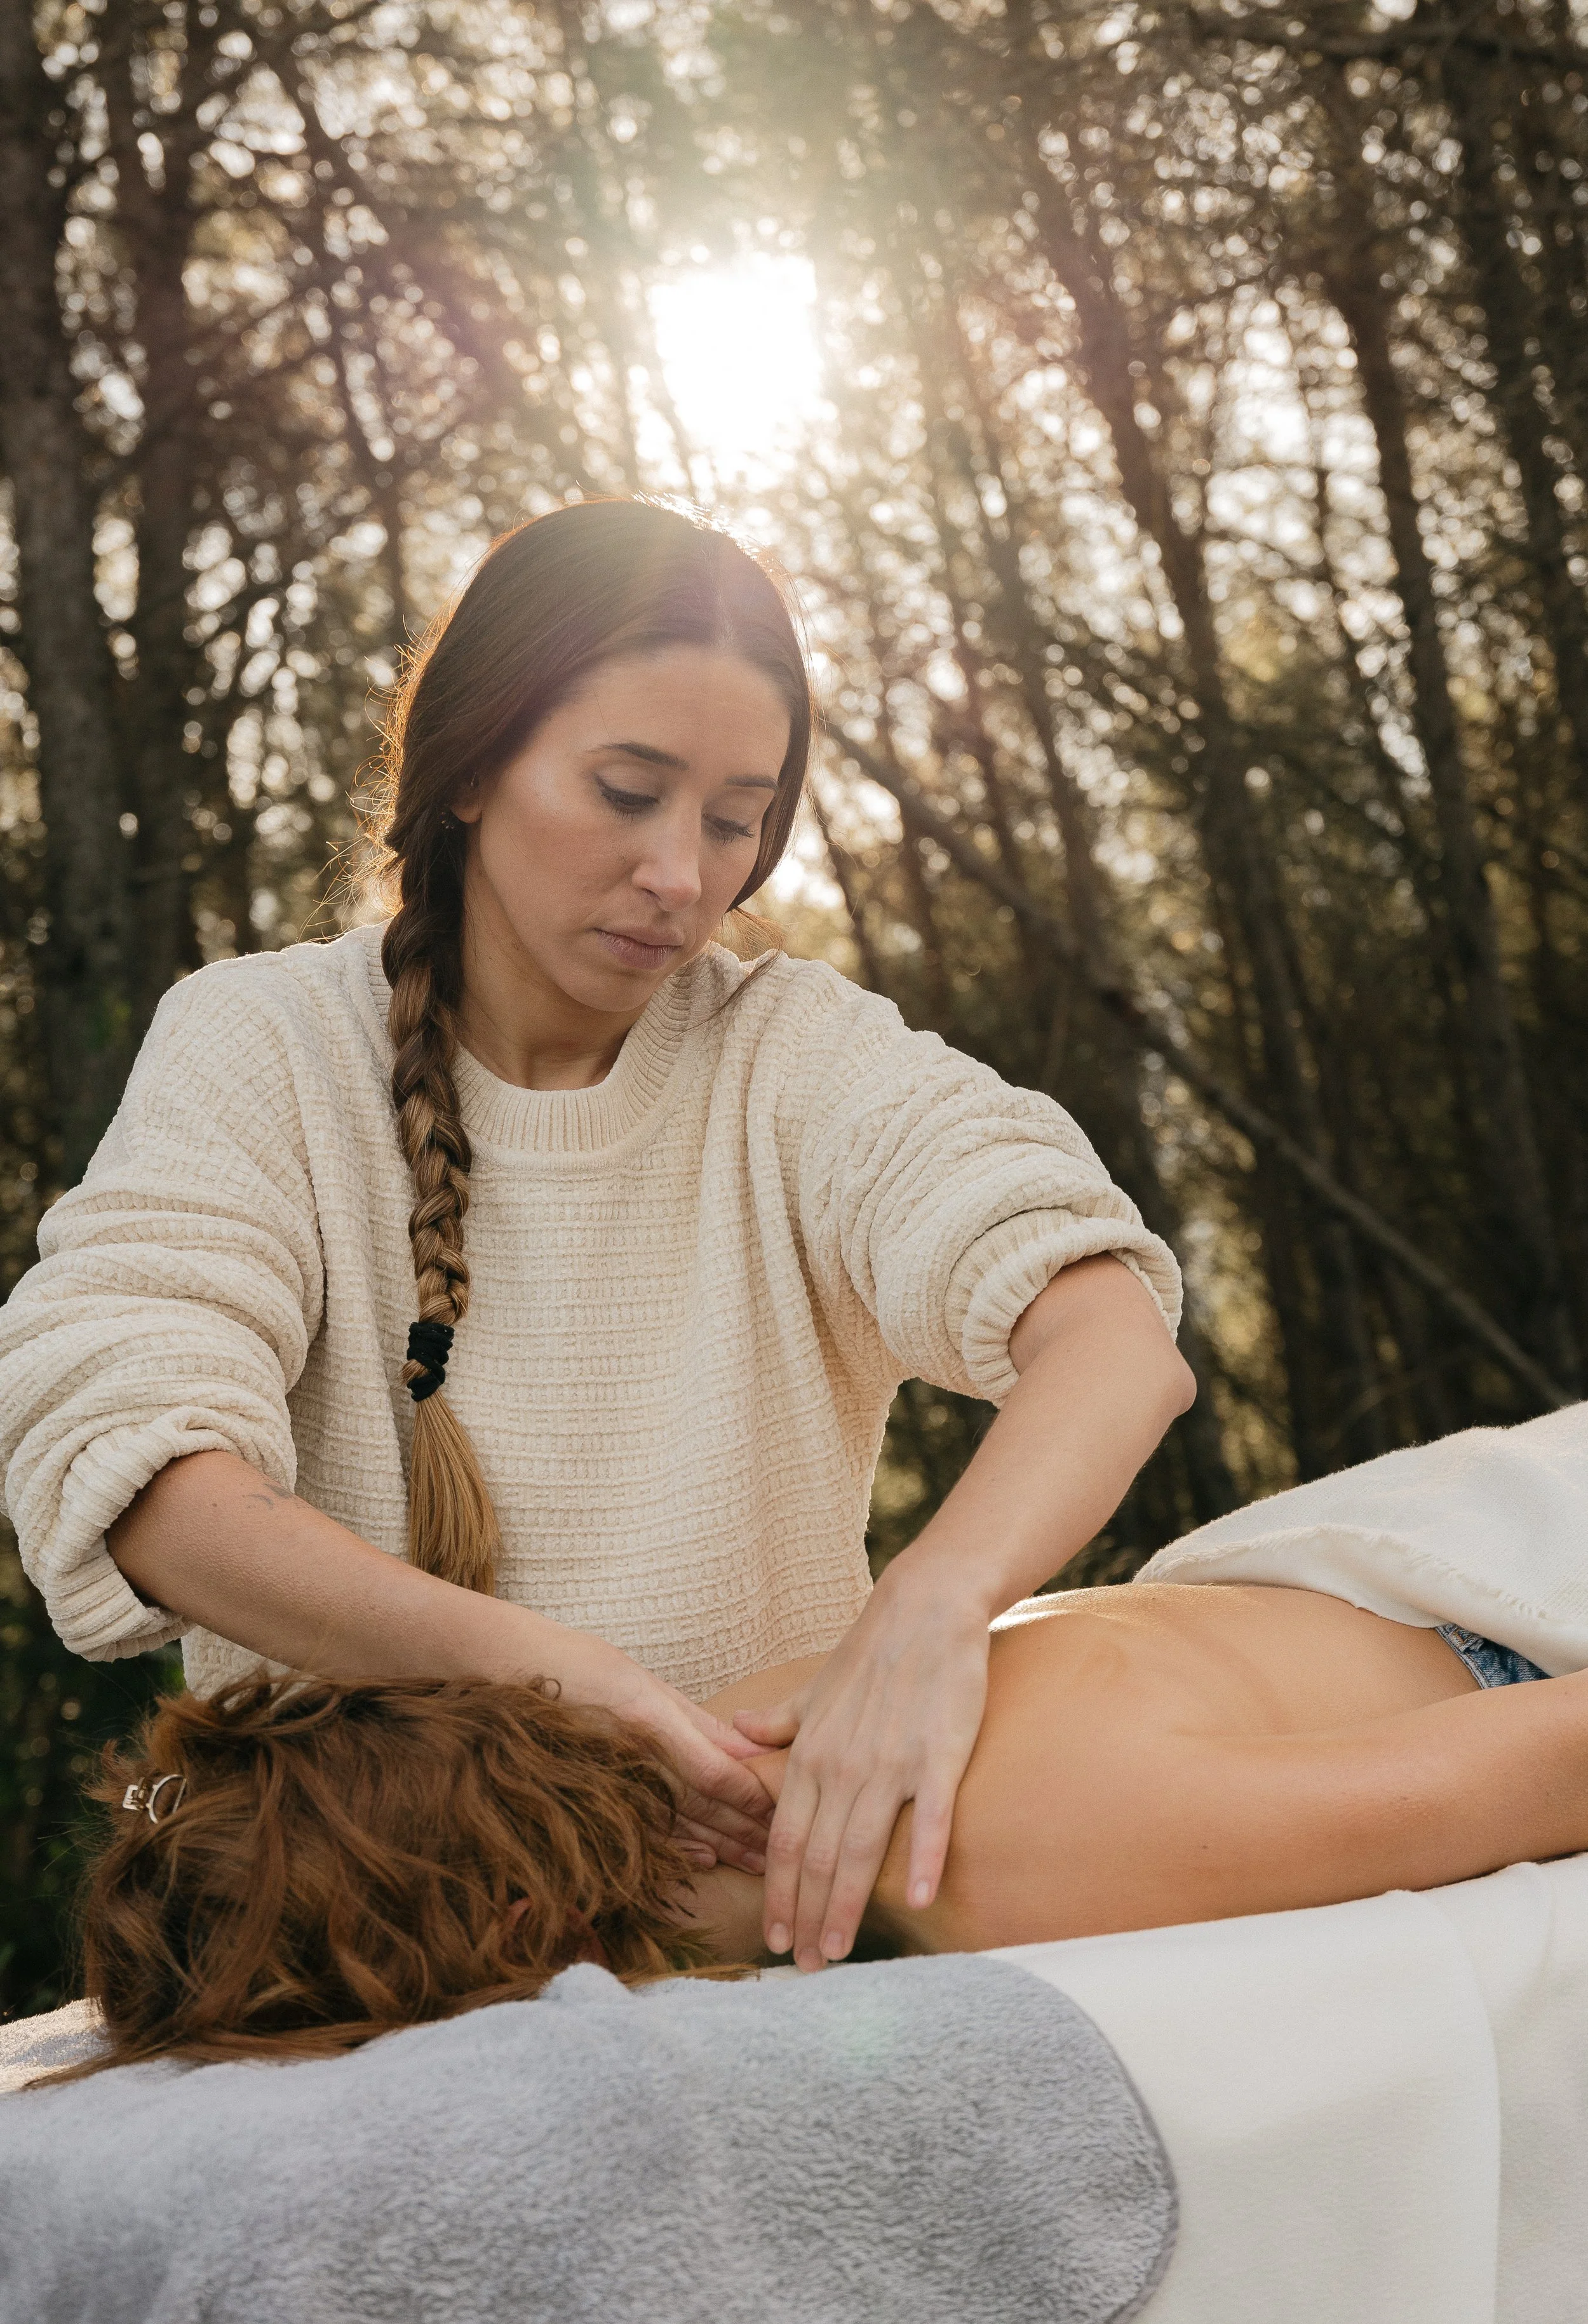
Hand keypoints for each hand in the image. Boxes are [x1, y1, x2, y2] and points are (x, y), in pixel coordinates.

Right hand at [574, 1640, 773, 1873]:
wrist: (512, 1671)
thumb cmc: (582, 1665)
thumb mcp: (647, 1682)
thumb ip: (697, 1722)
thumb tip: (748, 1750)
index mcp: (652, 1721)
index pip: (716, 1774)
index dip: (753, 1798)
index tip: (787, 1808)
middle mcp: (635, 1756)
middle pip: (704, 1806)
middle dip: (748, 1830)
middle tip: (786, 1851)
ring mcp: (613, 1780)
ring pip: (679, 1823)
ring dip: (722, 1845)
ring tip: (758, 1864)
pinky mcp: (597, 1794)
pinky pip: (643, 1828)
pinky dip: (677, 1846)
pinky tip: (703, 1860)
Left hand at [733, 1563, 989, 1968]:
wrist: (925, 1608)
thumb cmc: (871, 1653)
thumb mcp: (813, 1691)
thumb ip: (776, 1722)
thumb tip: (735, 1734)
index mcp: (810, 1756)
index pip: (783, 1841)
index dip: (778, 1894)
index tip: (775, 1939)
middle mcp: (841, 1767)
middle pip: (816, 1858)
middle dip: (807, 1918)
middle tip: (806, 1968)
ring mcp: (890, 1764)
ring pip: (860, 1849)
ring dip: (846, 1907)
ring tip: (838, 1952)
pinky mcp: (938, 1756)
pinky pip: (930, 1817)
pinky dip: (923, 1859)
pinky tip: (918, 1898)